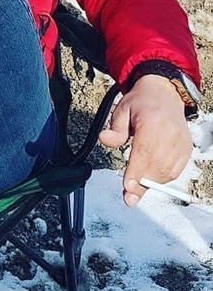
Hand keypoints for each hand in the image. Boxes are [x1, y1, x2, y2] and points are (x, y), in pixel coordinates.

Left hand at [99, 74, 192, 206]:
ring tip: (136, 186)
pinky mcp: (186, 149)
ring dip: (151, 182)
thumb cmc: (141, 103)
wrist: (164, 94)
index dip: (136, 172)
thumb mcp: (121, 111)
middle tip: (129, 196)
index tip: (128, 187)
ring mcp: (181, 142)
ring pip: (167, 171)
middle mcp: (170, 133)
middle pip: (156, 166)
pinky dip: (162, 178)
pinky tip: (150, 177)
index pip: (145, 152)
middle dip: (141, 184)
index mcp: (152, 122)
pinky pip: (175, 170)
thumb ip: (115, 129)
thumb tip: (105, 140)